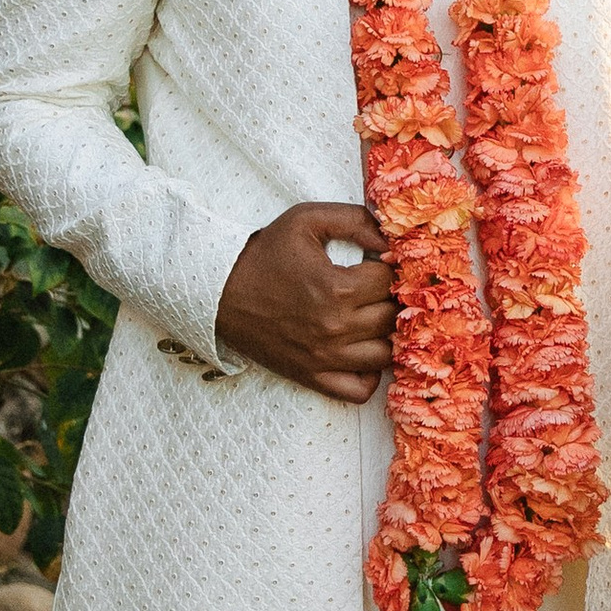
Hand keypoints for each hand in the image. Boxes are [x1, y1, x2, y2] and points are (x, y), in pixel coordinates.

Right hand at [214, 202, 395, 402]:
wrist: (219, 294)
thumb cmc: (263, 255)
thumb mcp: (305, 219)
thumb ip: (354, 219)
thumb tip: (391, 239)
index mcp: (337, 289)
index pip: (388, 281)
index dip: (385, 268)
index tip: (372, 265)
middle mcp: (335, 328)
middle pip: (390, 317)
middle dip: (388, 299)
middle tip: (372, 289)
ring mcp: (325, 358)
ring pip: (384, 354)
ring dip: (383, 335)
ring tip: (369, 318)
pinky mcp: (313, 377)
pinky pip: (361, 390)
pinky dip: (368, 375)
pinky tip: (360, 352)